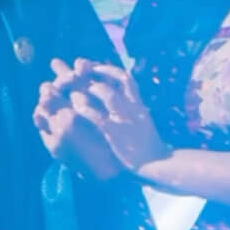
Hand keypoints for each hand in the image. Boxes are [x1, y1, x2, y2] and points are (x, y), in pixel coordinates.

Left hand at [41, 58, 167, 171]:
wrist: (155, 161)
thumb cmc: (146, 143)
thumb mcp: (141, 118)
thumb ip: (131, 105)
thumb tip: (117, 95)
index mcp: (137, 102)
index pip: (124, 77)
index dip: (107, 69)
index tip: (93, 67)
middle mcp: (131, 105)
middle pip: (113, 79)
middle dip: (93, 72)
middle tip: (76, 70)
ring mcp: (124, 117)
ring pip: (105, 93)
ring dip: (89, 89)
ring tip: (75, 91)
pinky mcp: (115, 132)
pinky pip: (98, 116)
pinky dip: (86, 110)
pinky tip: (76, 109)